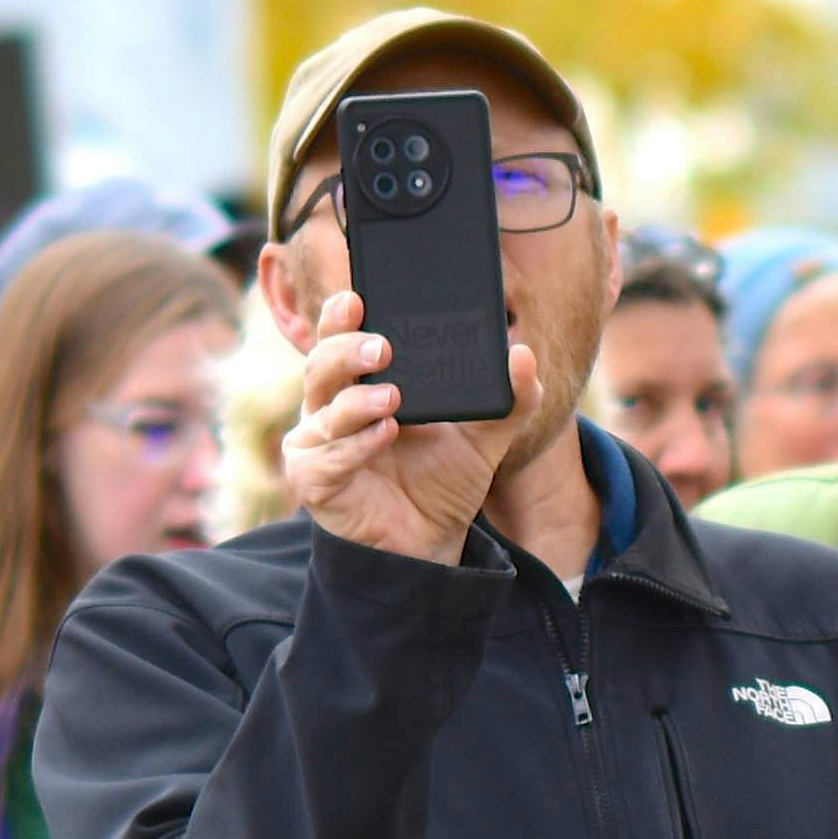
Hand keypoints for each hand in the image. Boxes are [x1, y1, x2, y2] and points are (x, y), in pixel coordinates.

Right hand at [278, 293, 520, 564]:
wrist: (431, 543)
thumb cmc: (441, 482)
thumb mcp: (483, 441)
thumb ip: (507, 403)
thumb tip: (524, 357)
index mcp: (360, 385)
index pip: (341, 340)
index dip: (341, 316)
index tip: (359, 295)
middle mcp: (330, 407)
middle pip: (322, 365)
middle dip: (346, 350)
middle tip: (381, 346)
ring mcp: (317, 443)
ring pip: (324, 409)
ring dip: (357, 400)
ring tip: (392, 396)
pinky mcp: (314, 479)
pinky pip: (329, 458)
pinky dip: (356, 445)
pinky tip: (385, 434)